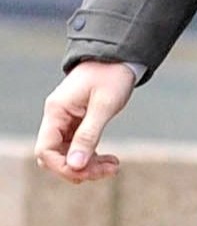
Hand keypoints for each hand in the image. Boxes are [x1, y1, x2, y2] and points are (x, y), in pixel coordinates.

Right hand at [34, 60, 135, 182]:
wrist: (121, 55)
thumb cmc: (113, 74)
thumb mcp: (104, 105)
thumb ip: (88, 135)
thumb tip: (74, 166)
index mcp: (57, 110)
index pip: (46, 150)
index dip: (62, 166)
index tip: (87, 171)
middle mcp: (57, 116)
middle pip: (56, 156)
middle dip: (79, 168)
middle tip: (107, 170)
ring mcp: (66, 119)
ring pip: (68, 154)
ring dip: (88, 165)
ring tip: (113, 166)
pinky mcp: (77, 121)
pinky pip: (78, 147)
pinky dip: (92, 156)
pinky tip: (109, 160)